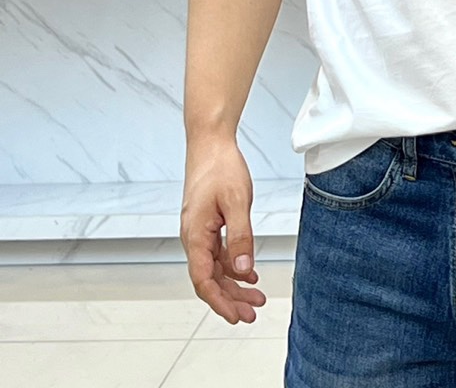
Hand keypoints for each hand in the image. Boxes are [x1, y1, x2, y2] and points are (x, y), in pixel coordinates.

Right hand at [180, 135, 266, 324]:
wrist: (210, 143)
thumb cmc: (221, 167)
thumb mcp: (236, 201)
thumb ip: (241, 236)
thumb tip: (244, 268)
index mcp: (195, 235)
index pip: (204, 280)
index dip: (220, 301)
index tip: (236, 317)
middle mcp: (194, 237)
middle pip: (210, 278)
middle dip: (230, 298)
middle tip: (252, 313)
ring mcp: (200, 230)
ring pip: (216, 267)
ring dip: (234, 283)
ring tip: (257, 297)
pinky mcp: (208, 223)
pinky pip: (219, 252)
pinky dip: (234, 264)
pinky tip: (250, 272)